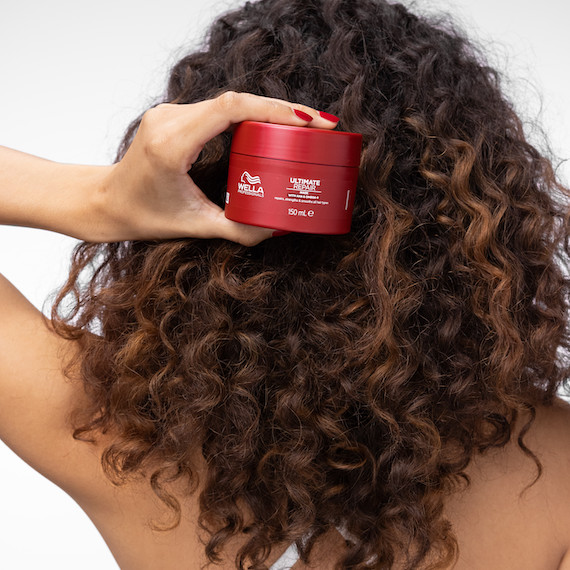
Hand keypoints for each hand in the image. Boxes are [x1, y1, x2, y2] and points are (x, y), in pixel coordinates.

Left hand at [98, 92, 338, 244]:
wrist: (105, 201)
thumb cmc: (142, 214)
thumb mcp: (195, 226)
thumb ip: (239, 230)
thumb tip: (279, 228)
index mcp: (172, 144)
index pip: (230, 109)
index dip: (274, 109)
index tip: (309, 121)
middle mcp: (169, 120)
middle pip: (236, 100)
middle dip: (282, 110)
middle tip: (320, 125)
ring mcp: (169, 113)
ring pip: (229, 101)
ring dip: (267, 111)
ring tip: (303, 127)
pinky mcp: (173, 115)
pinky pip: (218, 108)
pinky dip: (249, 115)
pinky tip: (271, 128)